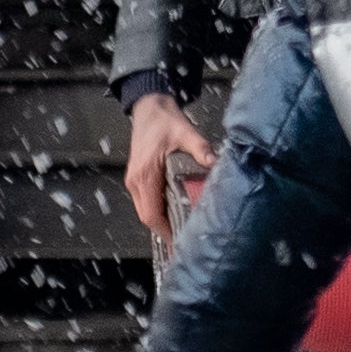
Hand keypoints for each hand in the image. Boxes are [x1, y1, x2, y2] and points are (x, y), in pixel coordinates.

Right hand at [125, 95, 216, 246]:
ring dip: (162, 222)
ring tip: (183, 231)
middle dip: (165, 230)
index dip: (165, 231)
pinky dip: (159, 211)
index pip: (151, 213)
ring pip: (146, 210)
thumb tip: (215, 163)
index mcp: (145, 175)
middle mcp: (136, 181)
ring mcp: (135, 180)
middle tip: (187, 241)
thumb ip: (201, 149)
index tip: (180, 242)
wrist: (149, 109)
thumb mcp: (187, 133)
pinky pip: (147, 201)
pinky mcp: (138, 178)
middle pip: (147, 216)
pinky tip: (176, 214)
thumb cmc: (165, 121)